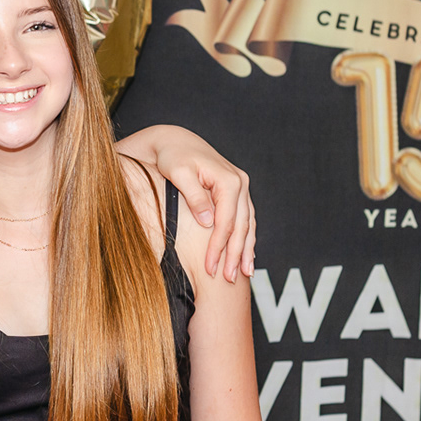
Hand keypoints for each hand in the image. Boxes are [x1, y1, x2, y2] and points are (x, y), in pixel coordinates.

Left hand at [144, 126, 255, 282]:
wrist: (175, 141)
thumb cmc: (173, 157)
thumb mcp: (179, 174)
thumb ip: (195, 197)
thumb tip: (208, 222)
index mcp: (229, 180)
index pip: (226, 222)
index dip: (219, 248)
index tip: (210, 268)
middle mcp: (240, 184)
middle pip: (240, 227)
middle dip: (234, 255)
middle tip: (228, 279)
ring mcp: (241, 188)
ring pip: (247, 225)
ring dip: (245, 250)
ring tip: (243, 274)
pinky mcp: (237, 193)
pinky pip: (245, 219)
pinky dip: (246, 238)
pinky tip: (246, 256)